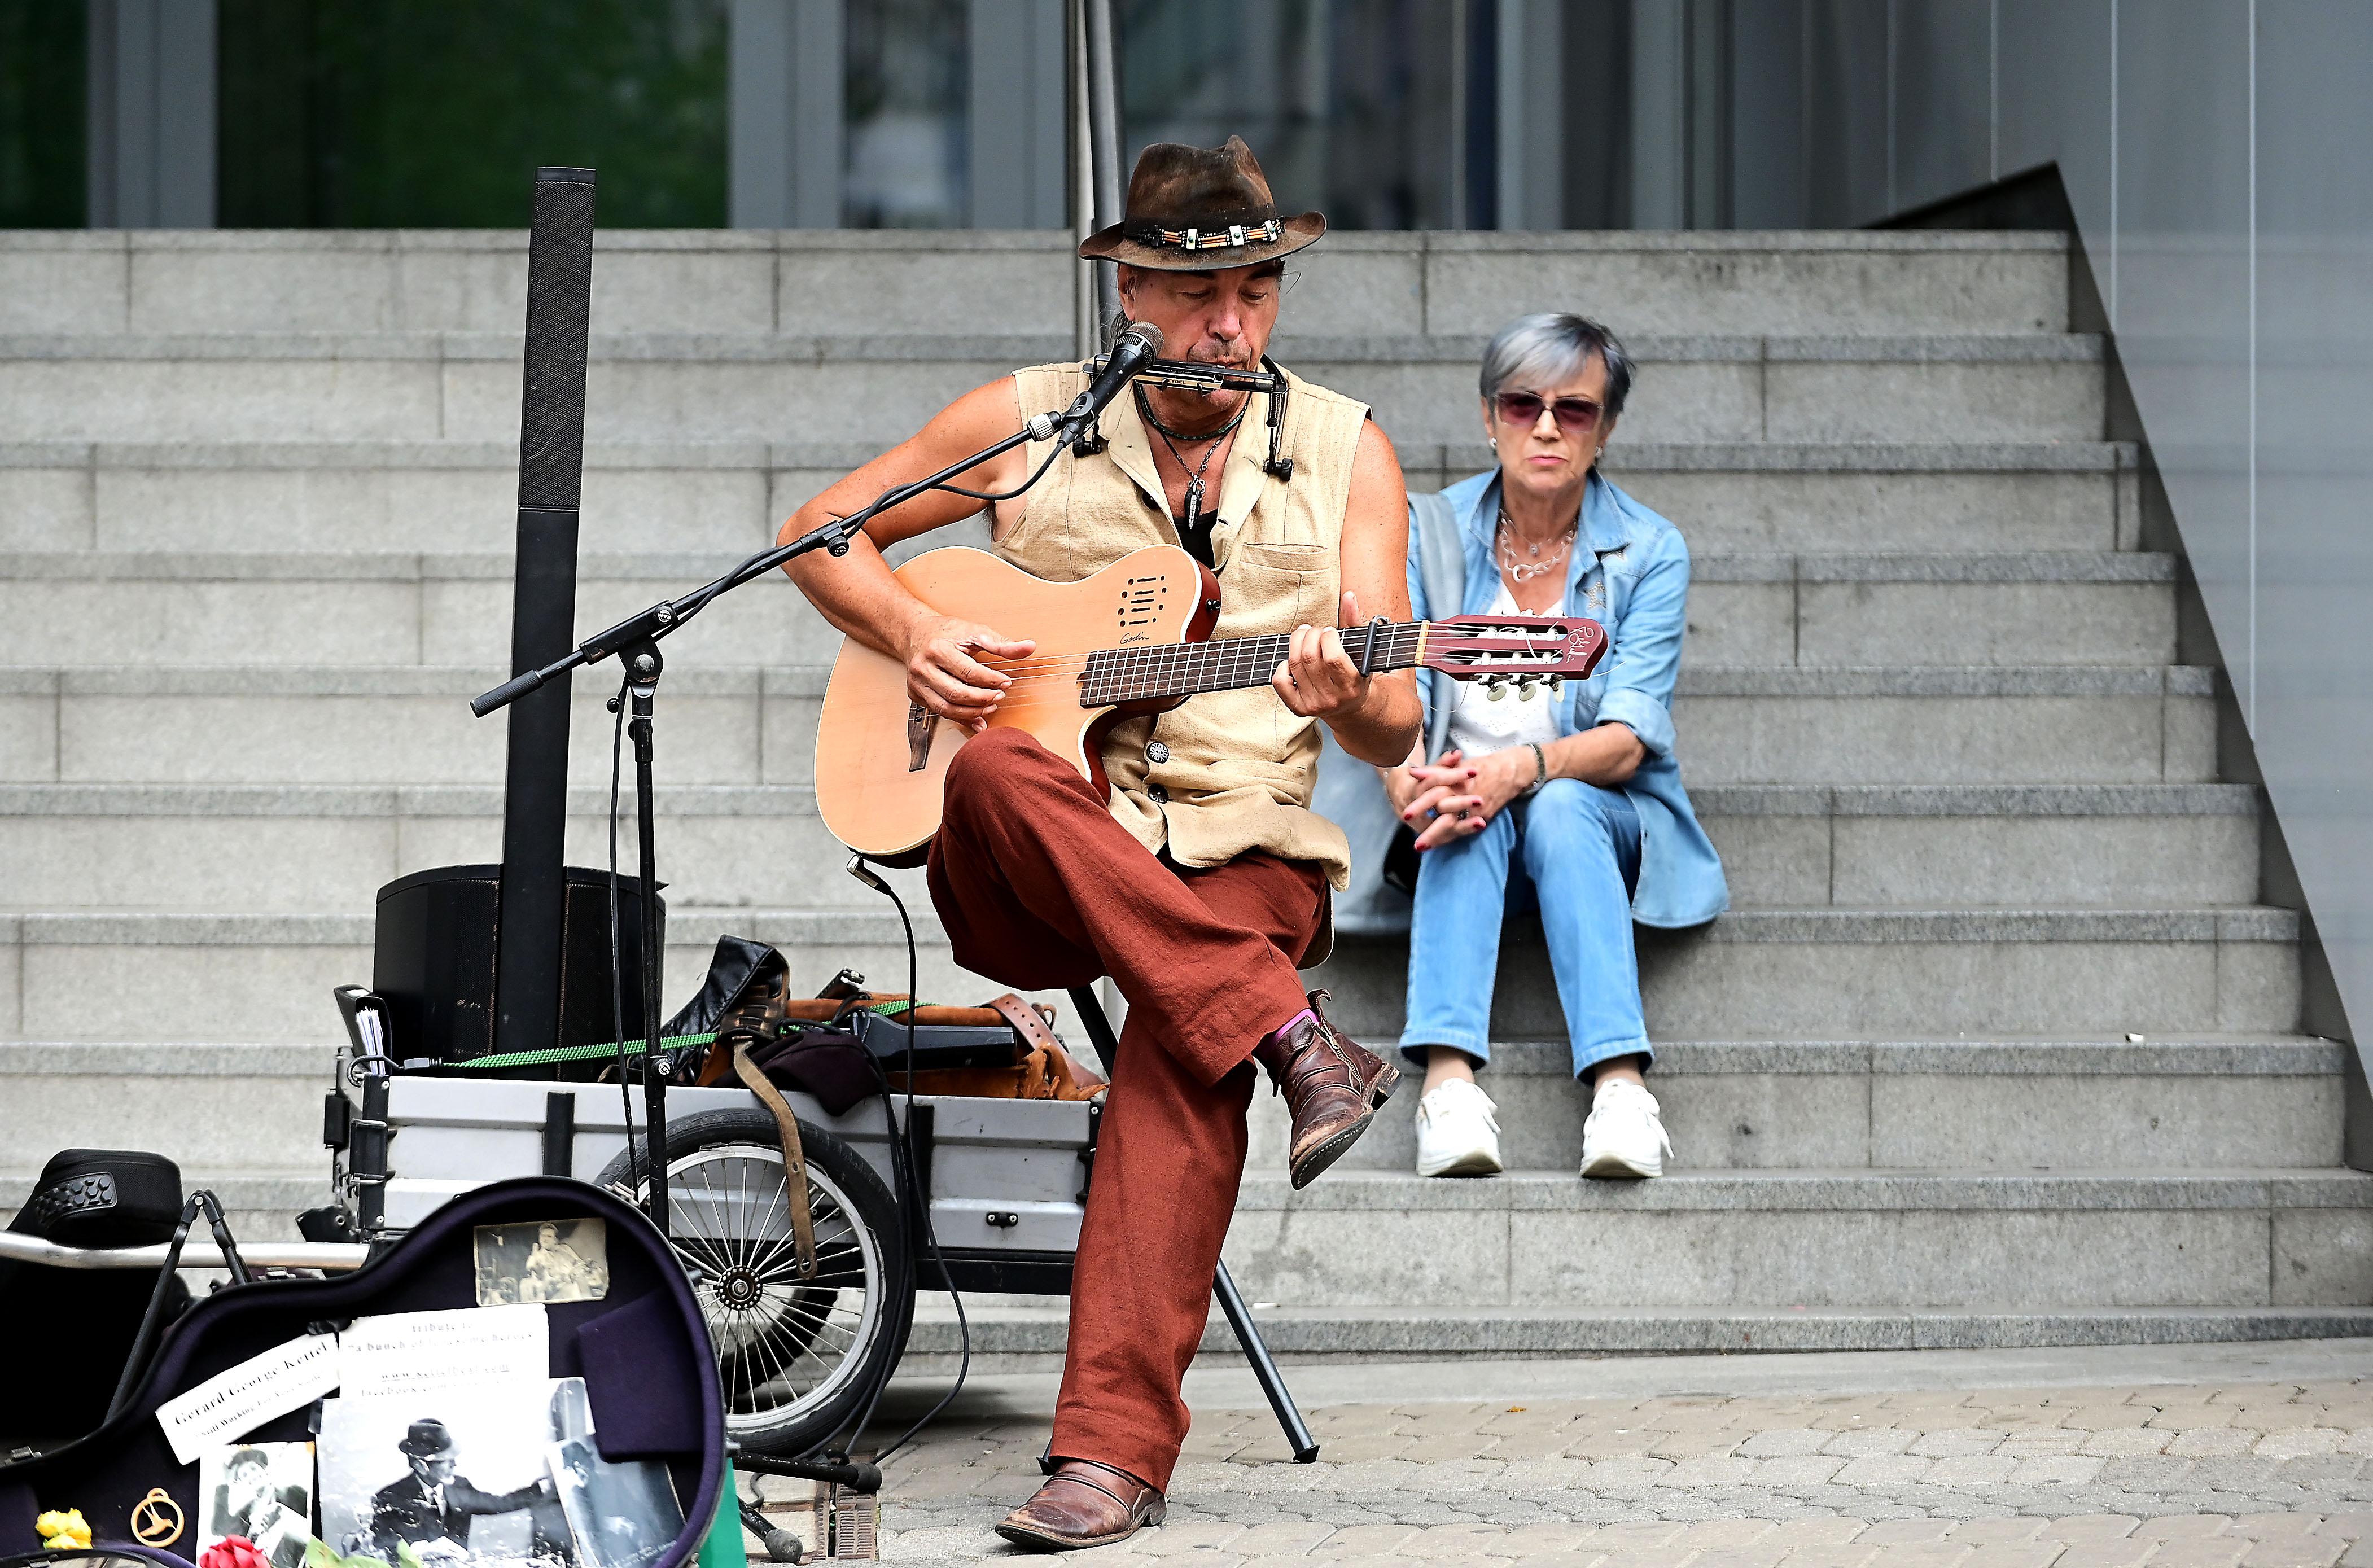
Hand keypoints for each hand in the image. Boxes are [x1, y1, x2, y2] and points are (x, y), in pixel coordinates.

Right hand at [904, 615, 1034, 731]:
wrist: (916, 633)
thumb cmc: (947, 632)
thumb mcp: (975, 632)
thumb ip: (1002, 644)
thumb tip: (1029, 647)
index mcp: (938, 649)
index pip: (967, 672)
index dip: (990, 680)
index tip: (1006, 682)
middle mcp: (923, 668)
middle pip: (955, 693)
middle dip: (981, 699)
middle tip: (1000, 697)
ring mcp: (916, 684)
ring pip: (946, 708)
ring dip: (972, 712)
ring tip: (991, 707)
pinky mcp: (915, 695)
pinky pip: (940, 712)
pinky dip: (961, 719)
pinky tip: (978, 719)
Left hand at [1272, 590, 1373, 721]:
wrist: (1353, 708)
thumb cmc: (1358, 673)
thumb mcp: (1363, 650)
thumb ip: (1356, 622)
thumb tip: (1348, 596)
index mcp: (1352, 685)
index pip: (1332, 657)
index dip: (1327, 638)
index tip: (1329, 632)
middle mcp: (1333, 698)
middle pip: (1309, 658)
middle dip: (1310, 636)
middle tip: (1315, 631)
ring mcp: (1314, 705)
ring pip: (1294, 665)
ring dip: (1296, 642)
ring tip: (1304, 636)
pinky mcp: (1299, 708)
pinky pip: (1280, 682)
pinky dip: (1283, 665)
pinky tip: (1292, 659)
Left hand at [1398, 746, 1532, 849]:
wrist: (1511, 771)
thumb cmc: (1482, 767)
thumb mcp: (1458, 765)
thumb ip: (1435, 771)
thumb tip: (1411, 772)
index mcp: (1458, 781)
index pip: (1436, 794)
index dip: (1421, 805)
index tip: (1405, 816)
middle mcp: (1466, 796)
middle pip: (1444, 814)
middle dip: (1430, 829)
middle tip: (1415, 843)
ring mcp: (1476, 809)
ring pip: (1454, 825)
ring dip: (1438, 836)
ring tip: (1422, 846)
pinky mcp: (1484, 816)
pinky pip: (1465, 829)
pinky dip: (1451, 836)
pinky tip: (1439, 844)